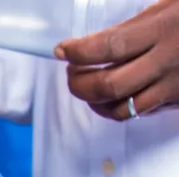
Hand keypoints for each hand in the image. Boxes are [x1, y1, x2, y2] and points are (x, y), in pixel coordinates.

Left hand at [56, 0, 178, 120]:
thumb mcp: (173, 0)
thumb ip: (144, 16)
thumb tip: (104, 36)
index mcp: (164, 28)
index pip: (108, 47)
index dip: (78, 52)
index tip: (62, 50)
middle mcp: (168, 60)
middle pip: (109, 86)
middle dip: (79, 84)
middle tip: (71, 72)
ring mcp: (177, 85)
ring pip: (124, 108)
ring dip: (96, 102)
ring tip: (88, 87)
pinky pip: (146, 112)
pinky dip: (123, 108)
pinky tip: (117, 96)